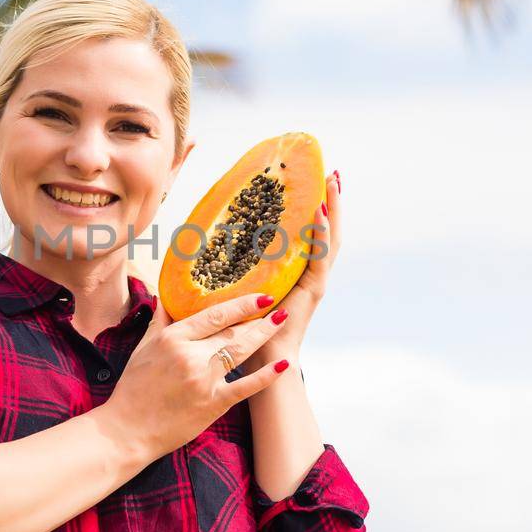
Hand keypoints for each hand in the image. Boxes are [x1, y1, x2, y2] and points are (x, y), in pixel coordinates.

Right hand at [107, 290, 293, 460]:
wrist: (127, 431)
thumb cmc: (133, 390)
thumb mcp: (142, 349)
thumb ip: (158, 322)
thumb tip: (163, 297)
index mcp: (172, 339)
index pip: (214, 315)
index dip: (240, 303)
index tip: (260, 294)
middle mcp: (189, 355)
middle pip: (231, 331)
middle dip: (257, 316)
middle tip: (277, 304)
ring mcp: (203, 379)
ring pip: (241, 351)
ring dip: (264, 334)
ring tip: (282, 320)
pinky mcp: (213, 403)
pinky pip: (245, 385)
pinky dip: (266, 375)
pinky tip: (283, 363)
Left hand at [242, 169, 340, 374]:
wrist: (258, 358)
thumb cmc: (243, 325)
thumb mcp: (236, 285)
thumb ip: (227, 265)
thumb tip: (199, 240)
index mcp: (294, 270)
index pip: (309, 232)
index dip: (314, 207)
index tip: (314, 180)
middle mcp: (309, 273)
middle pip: (325, 230)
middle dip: (330, 201)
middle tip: (331, 172)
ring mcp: (314, 281)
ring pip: (329, 239)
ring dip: (332, 209)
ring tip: (332, 182)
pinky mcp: (313, 290)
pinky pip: (319, 257)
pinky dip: (321, 233)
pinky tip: (320, 212)